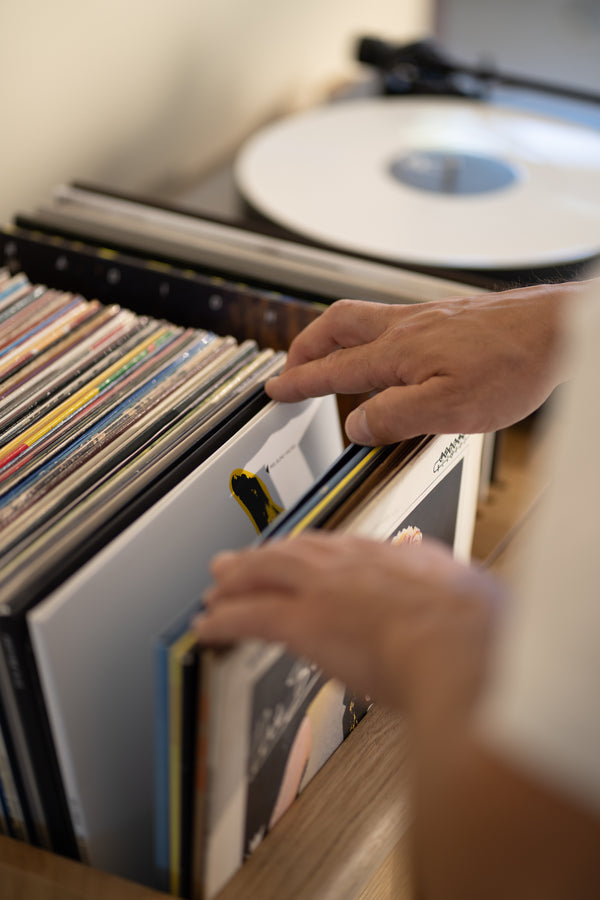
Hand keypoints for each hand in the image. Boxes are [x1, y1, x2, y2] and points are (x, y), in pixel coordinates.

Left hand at [194, 533, 501, 716]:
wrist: (463, 645)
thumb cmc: (478, 631)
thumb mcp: (469, 594)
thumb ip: (451, 591)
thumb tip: (459, 594)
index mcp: (392, 556)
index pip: (340, 550)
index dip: (312, 557)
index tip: (301, 560)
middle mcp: (352, 563)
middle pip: (295, 552)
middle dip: (262, 557)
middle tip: (236, 563)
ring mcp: (324, 589)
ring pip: (265, 574)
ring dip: (236, 581)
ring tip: (216, 589)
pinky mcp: (303, 622)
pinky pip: (249, 616)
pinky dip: (224, 620)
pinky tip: (208, 627)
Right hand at [265, 281, 584, 443]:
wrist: (556, 330)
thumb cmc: (512, 366)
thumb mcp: (449, 409)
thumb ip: (394, 417)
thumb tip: (355, 424)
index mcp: (397, 353)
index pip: (334, 369)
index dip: (300, 382)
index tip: (276, 390)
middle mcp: (404, 328)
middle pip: (336, 327)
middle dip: (304, 348)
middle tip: (290, 367)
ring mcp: (424, 318)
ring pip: (360, 318)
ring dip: (330, 336)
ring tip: (323, 354)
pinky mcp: (444, 316)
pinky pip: (388, 319)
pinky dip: (365, 333)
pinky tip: (381, 349)